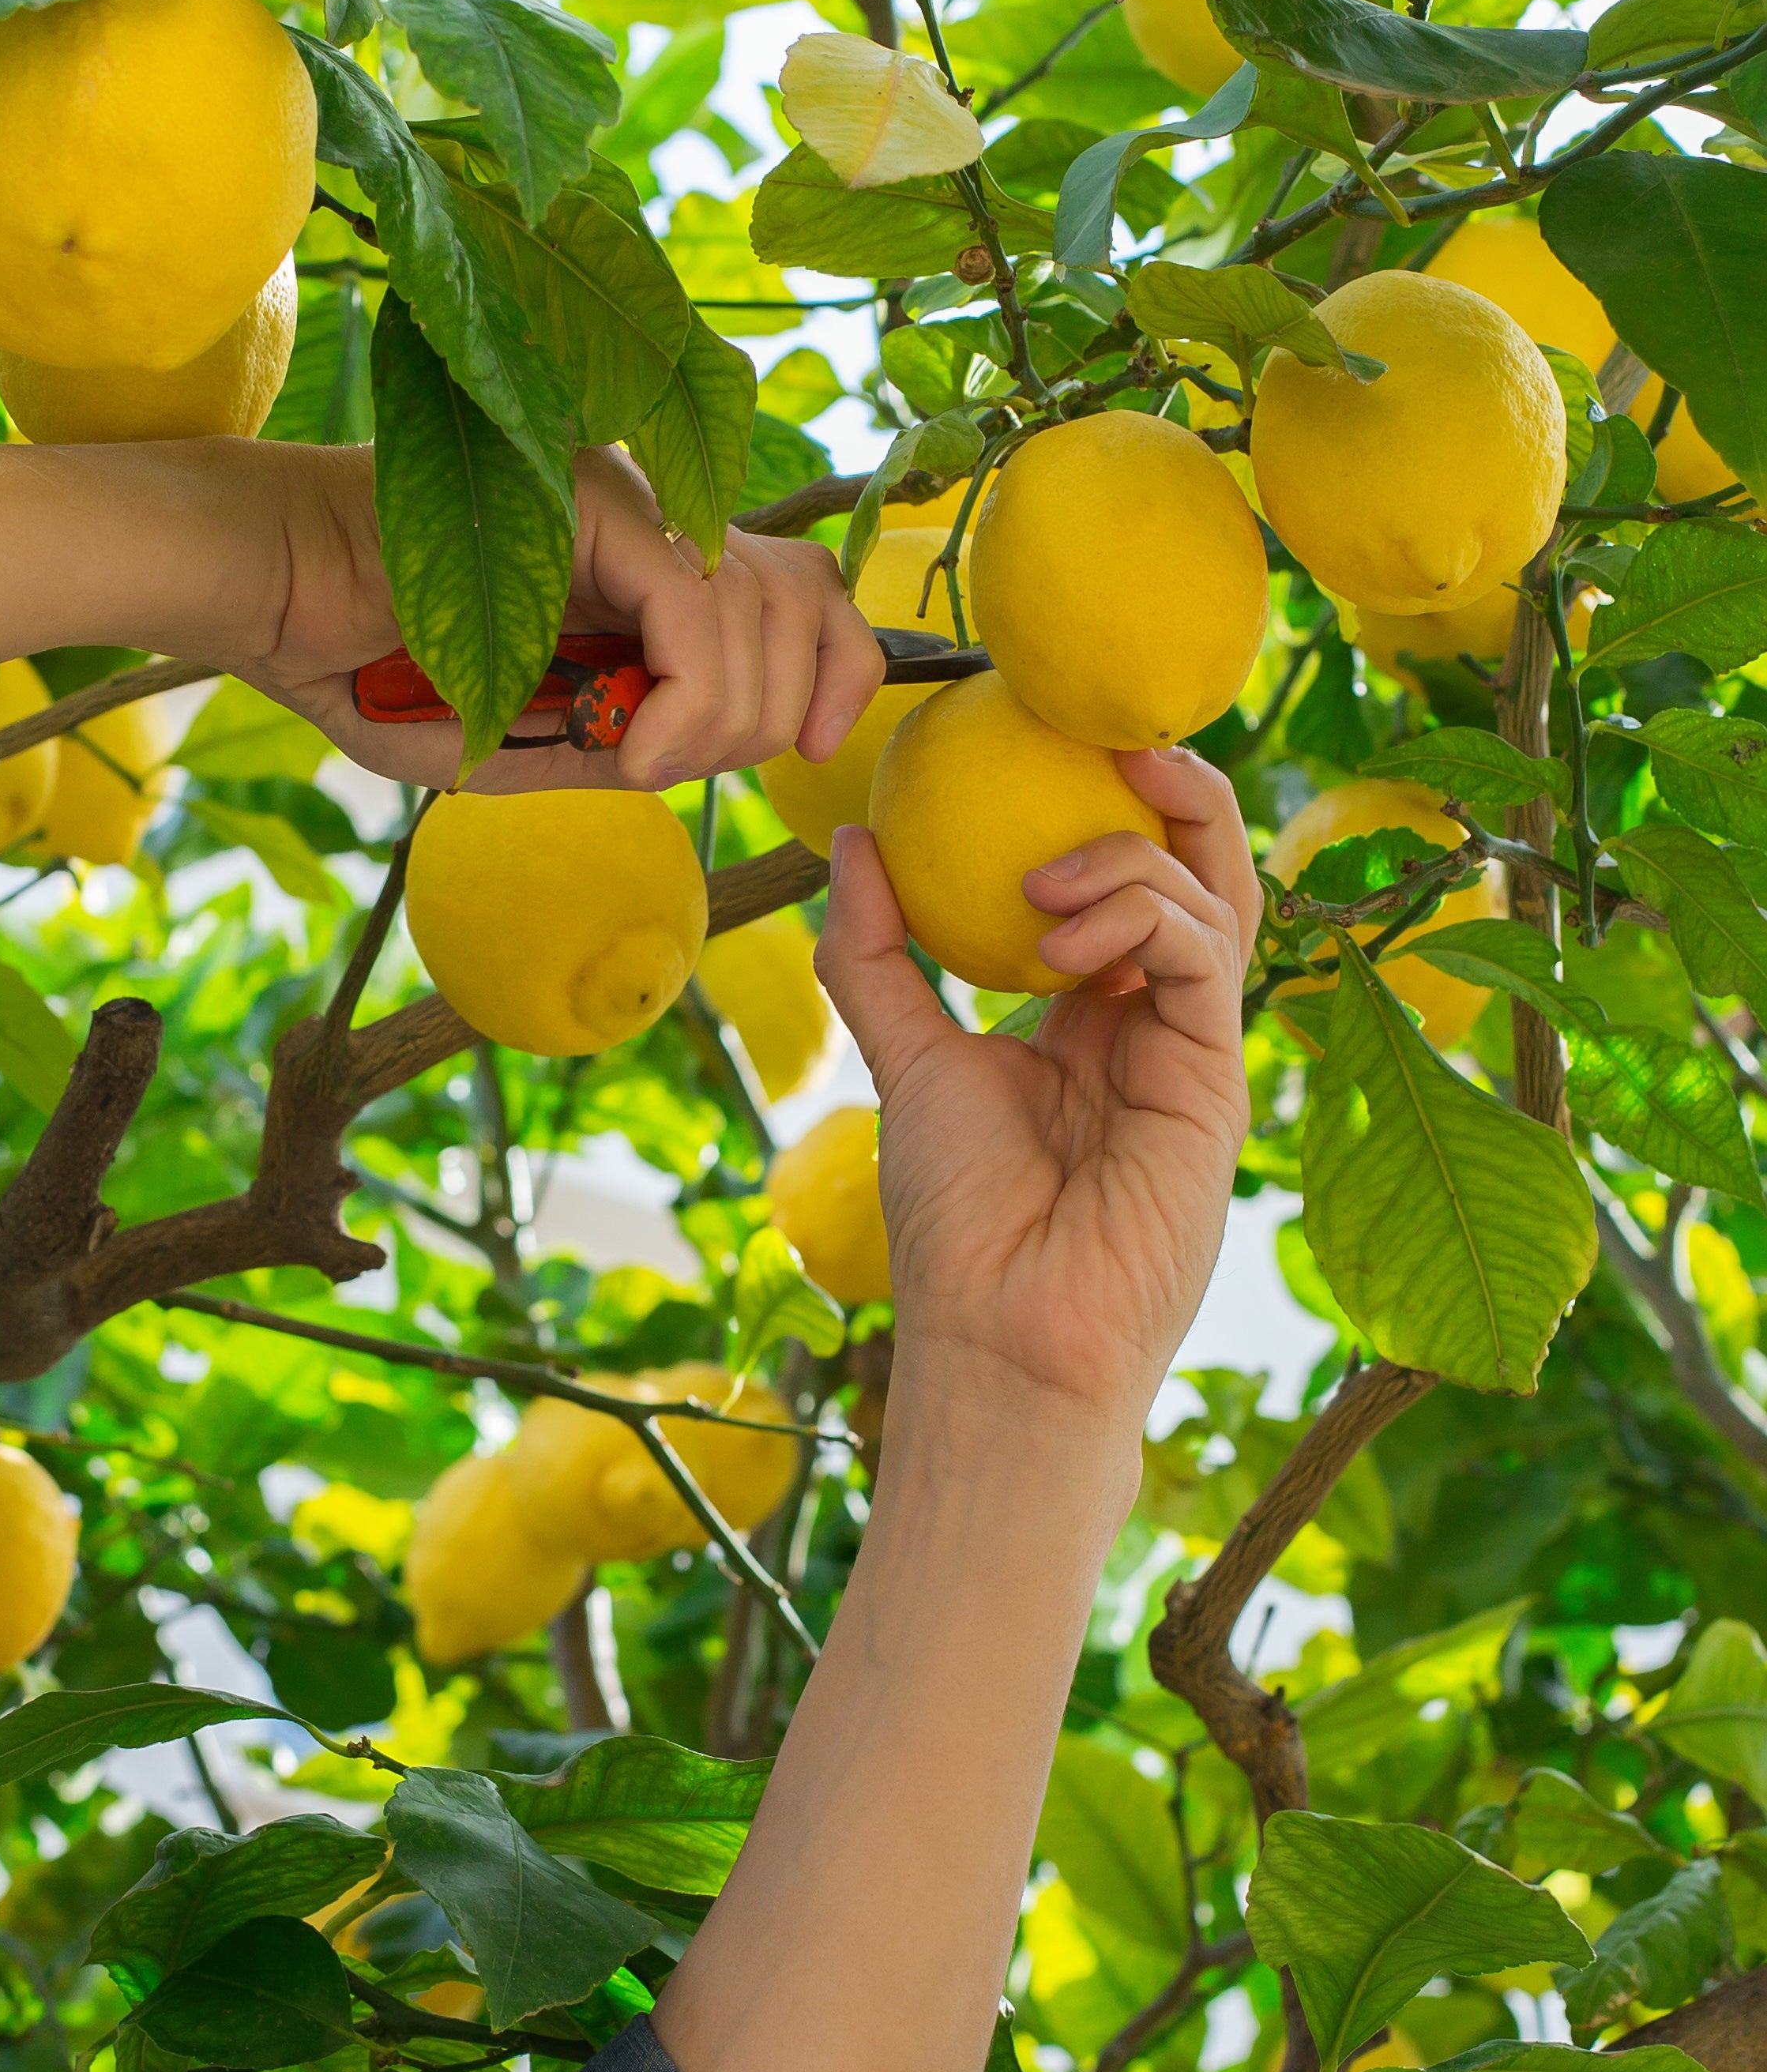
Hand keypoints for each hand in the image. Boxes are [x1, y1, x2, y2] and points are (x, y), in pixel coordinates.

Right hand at [233, 445, 881, 793]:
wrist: (265, 582)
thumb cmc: (356, 656)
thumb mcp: (506, 734)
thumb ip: (603, 740)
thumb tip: (689, 762)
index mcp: (639, 555)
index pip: (800, 588)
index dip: (838, 670)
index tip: (810, 745)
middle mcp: (649, 510)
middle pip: (808, 597)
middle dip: (777, 714)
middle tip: (673, 765)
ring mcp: (625, 495)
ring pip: (762, 615)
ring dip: (719, 724)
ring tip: (635, 761)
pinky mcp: (591, 501)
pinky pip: (696, 612)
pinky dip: (687, 701)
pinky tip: (631, 747)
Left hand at [814, 747, 1261, 1423]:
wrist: (1000, 1334)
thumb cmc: (957, 1218)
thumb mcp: (907, 1060)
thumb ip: (877, 956)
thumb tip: (852, 844)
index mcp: (1092, 1018)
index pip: (1122, 882)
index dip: (1105, 805)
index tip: (1045, 745)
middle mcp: (1154, 1025)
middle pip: (1198, 872)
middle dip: (1171, 790)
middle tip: (1109, 737)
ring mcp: (1194, 1051)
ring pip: (1214, 900)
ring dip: (1132, 858)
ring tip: (1040, 886)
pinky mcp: (1219, 1080)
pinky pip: (1207, 957)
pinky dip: (1143, 918)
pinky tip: (1065, 941)